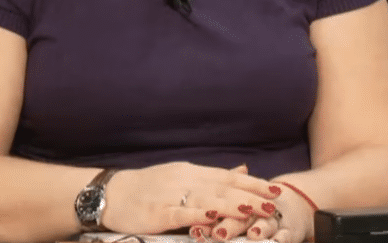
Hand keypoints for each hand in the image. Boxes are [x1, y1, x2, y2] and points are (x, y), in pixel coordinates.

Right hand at [100, 162, 279, 234]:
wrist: (112, 193)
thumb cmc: (149, 187)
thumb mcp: (183, 176)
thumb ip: (214, 177)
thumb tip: (243, 171)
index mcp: (192, 172)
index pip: (228, 177)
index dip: (253, 184)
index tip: (275, 189)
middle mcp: (185, 180)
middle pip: (222, 188)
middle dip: (250, 195)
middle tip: (273, 202)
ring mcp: (171, 195)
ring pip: (206, 199)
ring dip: (230, 204)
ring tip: (252, 208)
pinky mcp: (158, 211)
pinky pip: (180, 213)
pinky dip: (197, 214)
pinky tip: (212, 217)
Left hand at [204, 182, 314, 242]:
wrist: (286, 206)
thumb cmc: (252, 211)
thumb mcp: (236, 207)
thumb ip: (219, 209)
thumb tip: (190, 220)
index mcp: (238, 205)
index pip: (224, 209)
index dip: (210, 218)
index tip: (197, 227)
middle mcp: (255, 212)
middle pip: (242, 217)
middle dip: (231, 225)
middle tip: (219, 233)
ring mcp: (273, 222)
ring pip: (266, 224)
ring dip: (260, 228)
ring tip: (252, 234)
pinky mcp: (289, 231)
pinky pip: (286, 235)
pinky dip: (282, 239)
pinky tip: (277, 242)